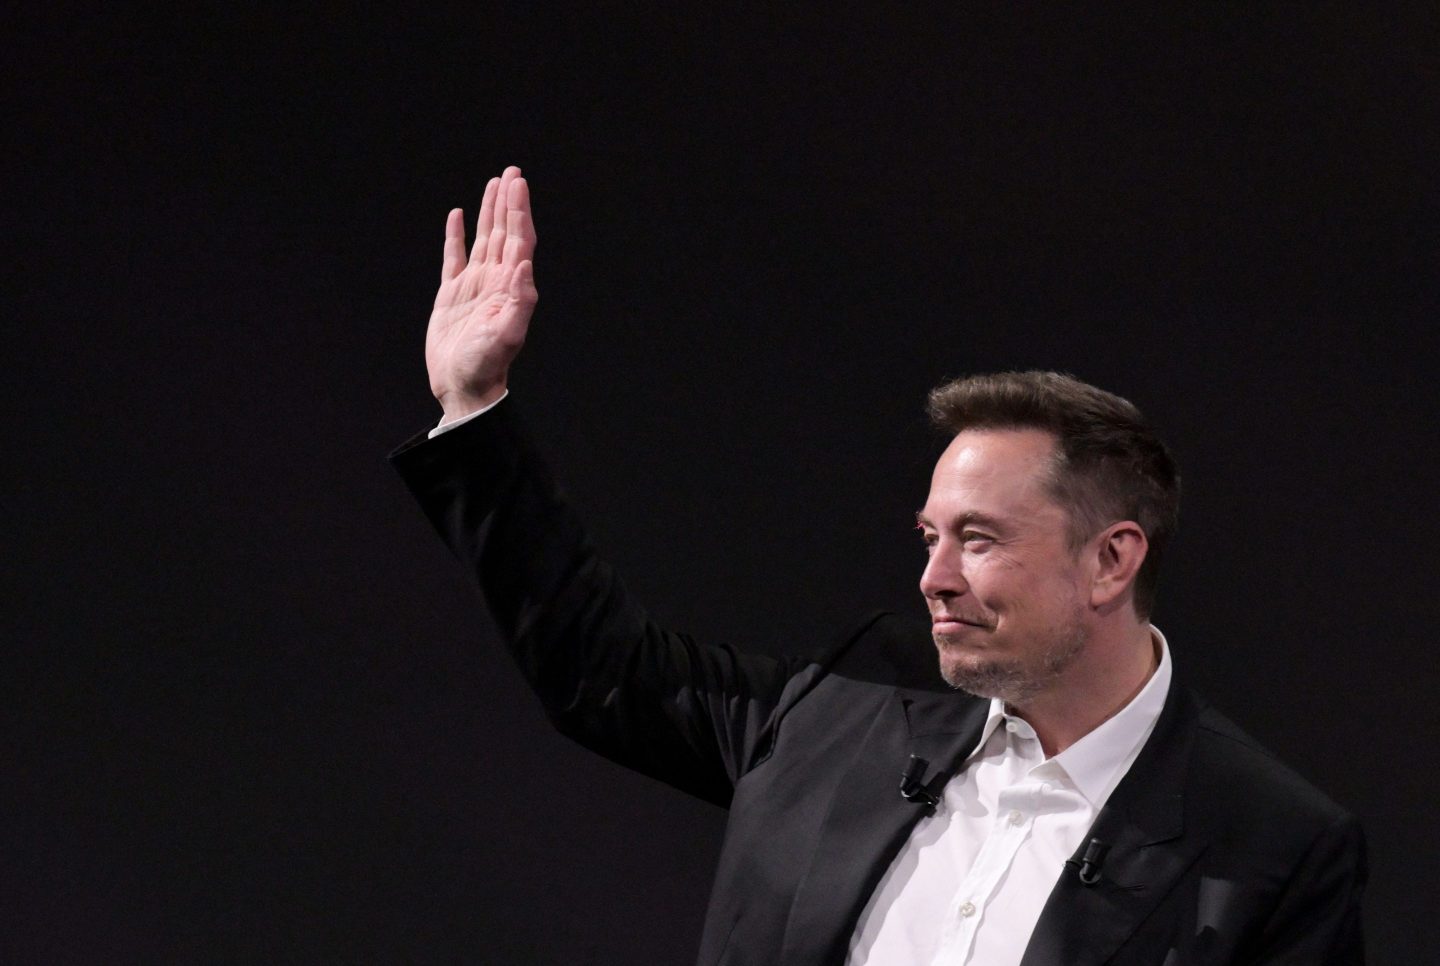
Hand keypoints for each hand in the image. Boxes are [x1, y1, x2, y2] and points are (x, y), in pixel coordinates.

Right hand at [425, 166, 537, 420]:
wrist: (463, 386)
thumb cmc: (486, 365)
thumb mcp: (507, 334)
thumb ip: (519, 299)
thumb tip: (524, 263)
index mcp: (510, 287)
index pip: (518, 239)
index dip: (519, 210)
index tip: (517, 184)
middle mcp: (495, 281)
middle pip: (504, 232)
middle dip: (508, 202)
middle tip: (511, 172)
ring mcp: (474, 286)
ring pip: (483, 239)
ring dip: (489, 212)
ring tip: (493, 185)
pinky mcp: (452, 295)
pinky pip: (454, 257)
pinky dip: (457, 236)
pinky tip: (458, 217)